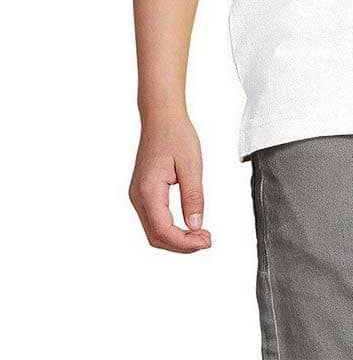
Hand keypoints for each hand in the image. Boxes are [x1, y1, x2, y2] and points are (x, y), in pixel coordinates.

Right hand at [129, 114, 211, 251]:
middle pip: (156, 236)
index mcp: (148, 189)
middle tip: (206, 241)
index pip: (163, 230)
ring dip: (176, 239)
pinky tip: (187, 226)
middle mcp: (138, 196)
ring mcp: (138, 195)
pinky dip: (170, 229)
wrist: (161, 117)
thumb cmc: (175, 134)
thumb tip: (195, 226)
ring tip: (200, 235)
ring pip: (153, 231)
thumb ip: (193, 197)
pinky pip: (153, 220)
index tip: (205, 242)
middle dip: (181, 245)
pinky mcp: (143, 193)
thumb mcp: (191, 164)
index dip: (185, 243)